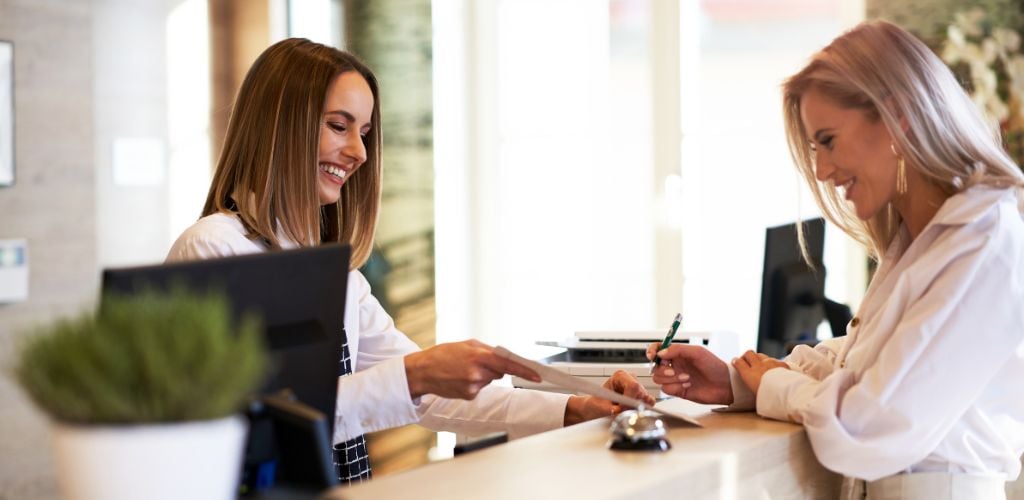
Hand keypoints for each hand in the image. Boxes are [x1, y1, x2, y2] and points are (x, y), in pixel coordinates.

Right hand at [404, 340, 540, 399]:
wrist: (423, 371)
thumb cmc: (443, 355)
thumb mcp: (466, 344)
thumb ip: (487, 350)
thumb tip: (504, 357)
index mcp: (478, 356)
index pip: (508, 364)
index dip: (525, 371)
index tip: (537, 376)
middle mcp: (477, 373)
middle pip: (499, 372)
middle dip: (493, 367)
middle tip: (474, 362)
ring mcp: (473, 386)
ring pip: (489, 380)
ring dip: (482, 375)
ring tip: (463, 370)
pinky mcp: (469, 396)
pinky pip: (480, 388)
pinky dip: (474, 383)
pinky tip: (460, 379)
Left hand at [563, 370, 656, 425]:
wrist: (597, 407)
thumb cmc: (597, 404)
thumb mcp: (601, 406)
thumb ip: (611, 409)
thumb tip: (620, 410)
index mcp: (620, 376)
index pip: (633, 386)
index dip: (629, 399)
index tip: (621, 409)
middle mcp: (631, 379)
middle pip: (641, 393)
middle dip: (632, 405)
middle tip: (620, 411)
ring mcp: (638, 387)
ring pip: (646, 399)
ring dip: (636, 408)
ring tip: (623, 410)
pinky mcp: (643, 396)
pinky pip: (649, 404)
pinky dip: (641, 410)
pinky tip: (629, 410)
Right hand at [648, 343, 731, 404]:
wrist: (725, 384)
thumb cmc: (714, 366)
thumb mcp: (697, 352)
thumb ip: (677, 349)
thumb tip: (661, 353)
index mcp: (678, 354)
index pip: (659, 350)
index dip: (652, 351)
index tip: (652, 355)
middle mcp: (675, 366)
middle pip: (655, 367)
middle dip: (662, 369)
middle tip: (673, 370)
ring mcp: (675, 378)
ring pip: (659, 378)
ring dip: (671, 379)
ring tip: (686, 378)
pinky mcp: (678, 390)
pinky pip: (666, 389)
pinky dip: (676, 387)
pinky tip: (688, 385)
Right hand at [732, 350, 788, 394]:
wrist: (786, 393)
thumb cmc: (770, 398)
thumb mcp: (755, 394)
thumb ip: (753, 386)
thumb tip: (753, 386)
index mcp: (749, 374)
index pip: (738, 362)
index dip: (735, 361)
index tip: (735, 362)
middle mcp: (758, 366)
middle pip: (749, 353)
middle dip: (747, 356)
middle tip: (747, 361)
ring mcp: (770, 363)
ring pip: (761, 355)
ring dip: (759, 358)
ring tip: (760, 365)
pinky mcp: (781, 363)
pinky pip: (774, 360)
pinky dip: (772, 363)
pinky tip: (774, 369)